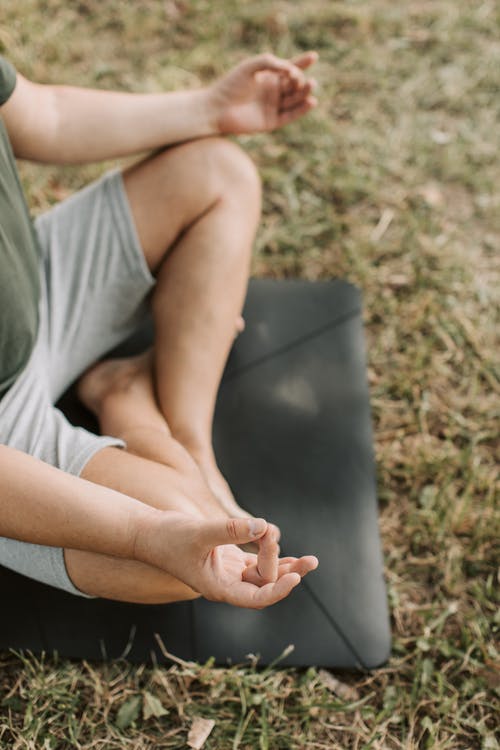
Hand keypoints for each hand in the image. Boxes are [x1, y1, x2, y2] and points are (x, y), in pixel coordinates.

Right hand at [135, 511, 317, 608]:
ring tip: (310, 560)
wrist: (149, 533)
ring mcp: (229, 571)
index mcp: (219, 588)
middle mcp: (227, 584)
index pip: (256, 597)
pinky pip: (257, 561)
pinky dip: (271, 553)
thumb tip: (264, 526)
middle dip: (285, 569)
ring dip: (285, 565)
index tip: (296, 578)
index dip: (278, 590)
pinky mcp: (229, 558)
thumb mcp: (200, 532)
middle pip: (265, 584)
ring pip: (264, 574)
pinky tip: (286, 547)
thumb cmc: (169, 537)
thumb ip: (231, 530)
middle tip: (298, 551)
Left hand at [209, 51, 317, 134]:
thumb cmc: (231, 84)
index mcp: (270, 78)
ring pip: (295, 100)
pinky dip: (301, 110)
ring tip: (311, 85)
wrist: (218, 108)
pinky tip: (311, 102)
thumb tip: (290, 69)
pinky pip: (290, 115)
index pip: (291, 69)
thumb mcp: (250, 67)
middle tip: (301, 78)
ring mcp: (274, 108)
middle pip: (295, 85)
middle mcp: (274, 93)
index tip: (314, 56)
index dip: (303, 62)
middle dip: (302, 80)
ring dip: (305, 92)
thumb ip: (270, 62)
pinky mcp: (272, 122)